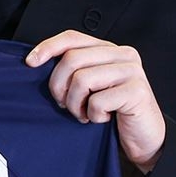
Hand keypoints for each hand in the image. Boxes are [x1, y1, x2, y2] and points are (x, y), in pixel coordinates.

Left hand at [26, 30, 165, 171]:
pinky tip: (104, 118)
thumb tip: (38, 62)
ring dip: (76, 104)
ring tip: (85, 113)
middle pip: (72, 59)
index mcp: (109, 49)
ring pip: (82, 79)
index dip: (48, 47)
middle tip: (66, 104)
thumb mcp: (91, 86)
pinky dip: (94, 115)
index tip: (31, 62)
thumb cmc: (114, 112)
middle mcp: (122, 55)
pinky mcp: (137, 91)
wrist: (145, 139)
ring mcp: (132, 72)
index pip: (72, 37)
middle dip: (59, 86)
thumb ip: (75, 70)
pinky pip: (98, 101)